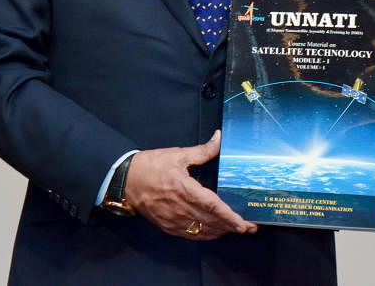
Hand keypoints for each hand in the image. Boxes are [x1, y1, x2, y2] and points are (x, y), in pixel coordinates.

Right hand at [124, 130, 255, 240]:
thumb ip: (202, 151)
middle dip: (232, 226)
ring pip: (203, 231)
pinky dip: (206, 235)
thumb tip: (219, 139)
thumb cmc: (150, 166)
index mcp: (184, 189)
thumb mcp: (177, 155)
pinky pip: (191, 235)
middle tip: (249, 227)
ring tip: (235, 229)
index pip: (213, 206)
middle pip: (212, 222)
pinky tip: (214, 232)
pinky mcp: (168, 226)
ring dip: (221, 232)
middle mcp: (180, 208)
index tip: (244, 224)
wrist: (125, 180)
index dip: (230, 217)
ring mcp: (174, 220)